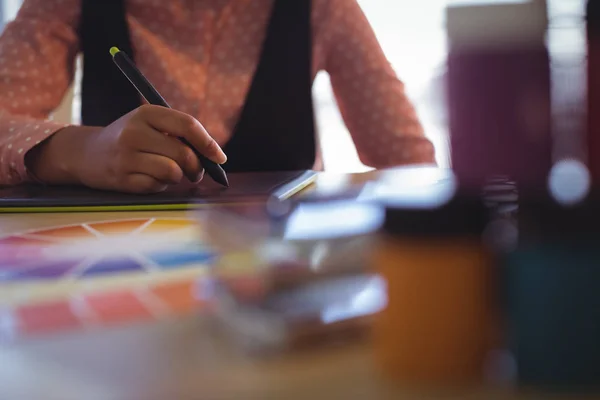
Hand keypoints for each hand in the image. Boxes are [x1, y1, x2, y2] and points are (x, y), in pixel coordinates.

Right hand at [27, 105, 226, 192]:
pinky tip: (148, 178)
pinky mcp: (122, 178)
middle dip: (197, 167)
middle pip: (183, 153)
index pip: (187, 125)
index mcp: (146, 113)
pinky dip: (160, 185)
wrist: (86, 154)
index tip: (220, 157)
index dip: (208, 143)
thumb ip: (179, 135)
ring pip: (173, 172)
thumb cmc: (131, 139)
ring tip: (169, 173)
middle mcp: (134, 132)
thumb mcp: (150, 125)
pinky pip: (157, 186)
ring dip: (178, 177)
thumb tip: (215, 156)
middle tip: (196, 172)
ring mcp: (126, 156)